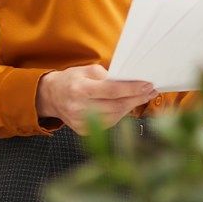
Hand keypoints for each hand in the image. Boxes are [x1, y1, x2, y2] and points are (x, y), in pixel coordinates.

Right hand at [38, 65, 155, 134]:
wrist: (52, 97)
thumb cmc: (72, 80)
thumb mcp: (86, 70)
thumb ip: (107, 75)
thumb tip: (130, 81)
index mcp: (79, 89)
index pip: (111, 90)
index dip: (131, 88)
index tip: (147, 85)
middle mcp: (78, 108)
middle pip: (116, 106)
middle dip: (136, 98)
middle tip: (150, 91)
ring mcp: (80, 122)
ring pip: (115, 117)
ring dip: (131, 107)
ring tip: (142, 97)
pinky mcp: (83, 131)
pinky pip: (108, 123)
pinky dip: (120, 115)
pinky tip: (126, 106)